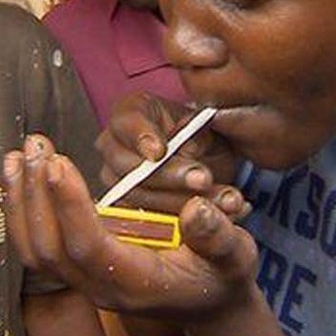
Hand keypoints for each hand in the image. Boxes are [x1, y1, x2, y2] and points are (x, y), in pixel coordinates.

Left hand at [5, 134, 259, 323]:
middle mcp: (103, 287)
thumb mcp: (236, 256)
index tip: (59, 163)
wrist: (210, 302)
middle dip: (37, 195)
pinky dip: (24, 209)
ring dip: (22, 200)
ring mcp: (87, 281)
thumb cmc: (222, 275)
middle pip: (51, 248)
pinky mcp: (79, 268)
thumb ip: (219, 235)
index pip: (88, 247)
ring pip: (36, 249)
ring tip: (18, 156)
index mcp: (137, 283)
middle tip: (35, 147)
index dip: (69, 206)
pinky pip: (39, 244)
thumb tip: (196, 209)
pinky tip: (21, 175)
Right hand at [97, 93, 246, 216]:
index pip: (126, 123)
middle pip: (129, 166)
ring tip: (222, 201)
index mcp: (129, 115)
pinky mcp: (125, 210)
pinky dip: (183, 220)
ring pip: (139, 197)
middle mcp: (113, 146)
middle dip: (169, 176)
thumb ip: (197, 135)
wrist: (205, 162)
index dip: (141, 137)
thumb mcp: (207, 129)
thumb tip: (187, 151)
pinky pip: (147, 220)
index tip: (159, 152)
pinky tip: (213, 217)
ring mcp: (115, 181)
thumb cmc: (199, 138)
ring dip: (182, 202)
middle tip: (202, 180)